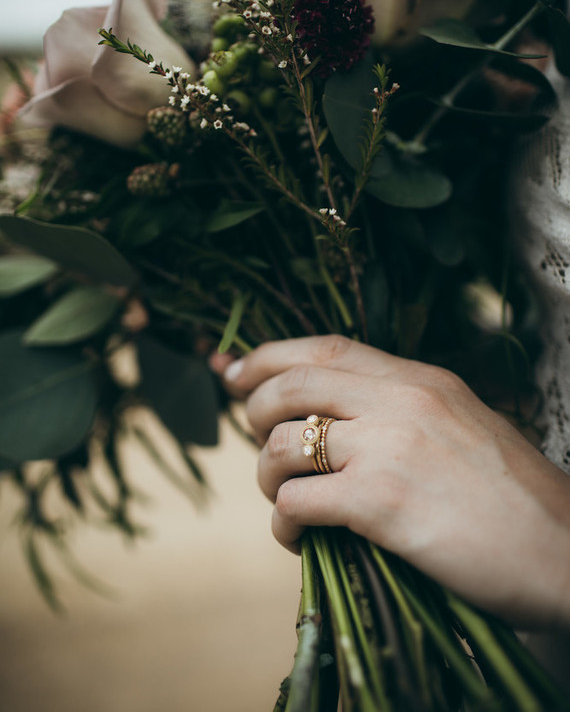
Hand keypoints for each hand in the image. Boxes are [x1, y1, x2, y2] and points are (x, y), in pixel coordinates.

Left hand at [222, 334, 569, 628]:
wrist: (564, 550)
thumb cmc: (514, 497)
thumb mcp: (461, 425)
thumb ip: (400, 410)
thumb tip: (332, 417)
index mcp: (421, 379)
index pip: (325, 347)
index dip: (268, 356)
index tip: (233, 371)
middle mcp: (401, 402)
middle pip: (292, 385)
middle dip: (254, 408)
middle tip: (252, 435)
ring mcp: (389, 449)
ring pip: (284, 443)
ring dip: (265, 473)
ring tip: (281, 496)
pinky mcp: (381, 503)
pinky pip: (296, 500)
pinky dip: (282, 521)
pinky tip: (297, 535)